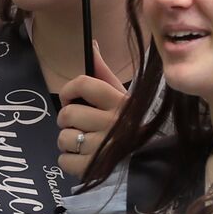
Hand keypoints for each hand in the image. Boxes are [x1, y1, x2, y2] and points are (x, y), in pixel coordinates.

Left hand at [56, 43, 127, 177]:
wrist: (149, 162)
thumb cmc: (131, 125)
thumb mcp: (123, 97)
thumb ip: (103, 72)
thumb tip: (91, 43)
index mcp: (119, 102)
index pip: (82, 84)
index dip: (68, 91)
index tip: (71, 99)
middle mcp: (112, 123)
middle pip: (67, 114)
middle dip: (67, 121)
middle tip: (79, 125)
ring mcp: (103, 148)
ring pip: (63, 138)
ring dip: (68, 142)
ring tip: (83, 143)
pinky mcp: (94, 170)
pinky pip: (63, 161)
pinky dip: (69, 161)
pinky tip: (83, 159)